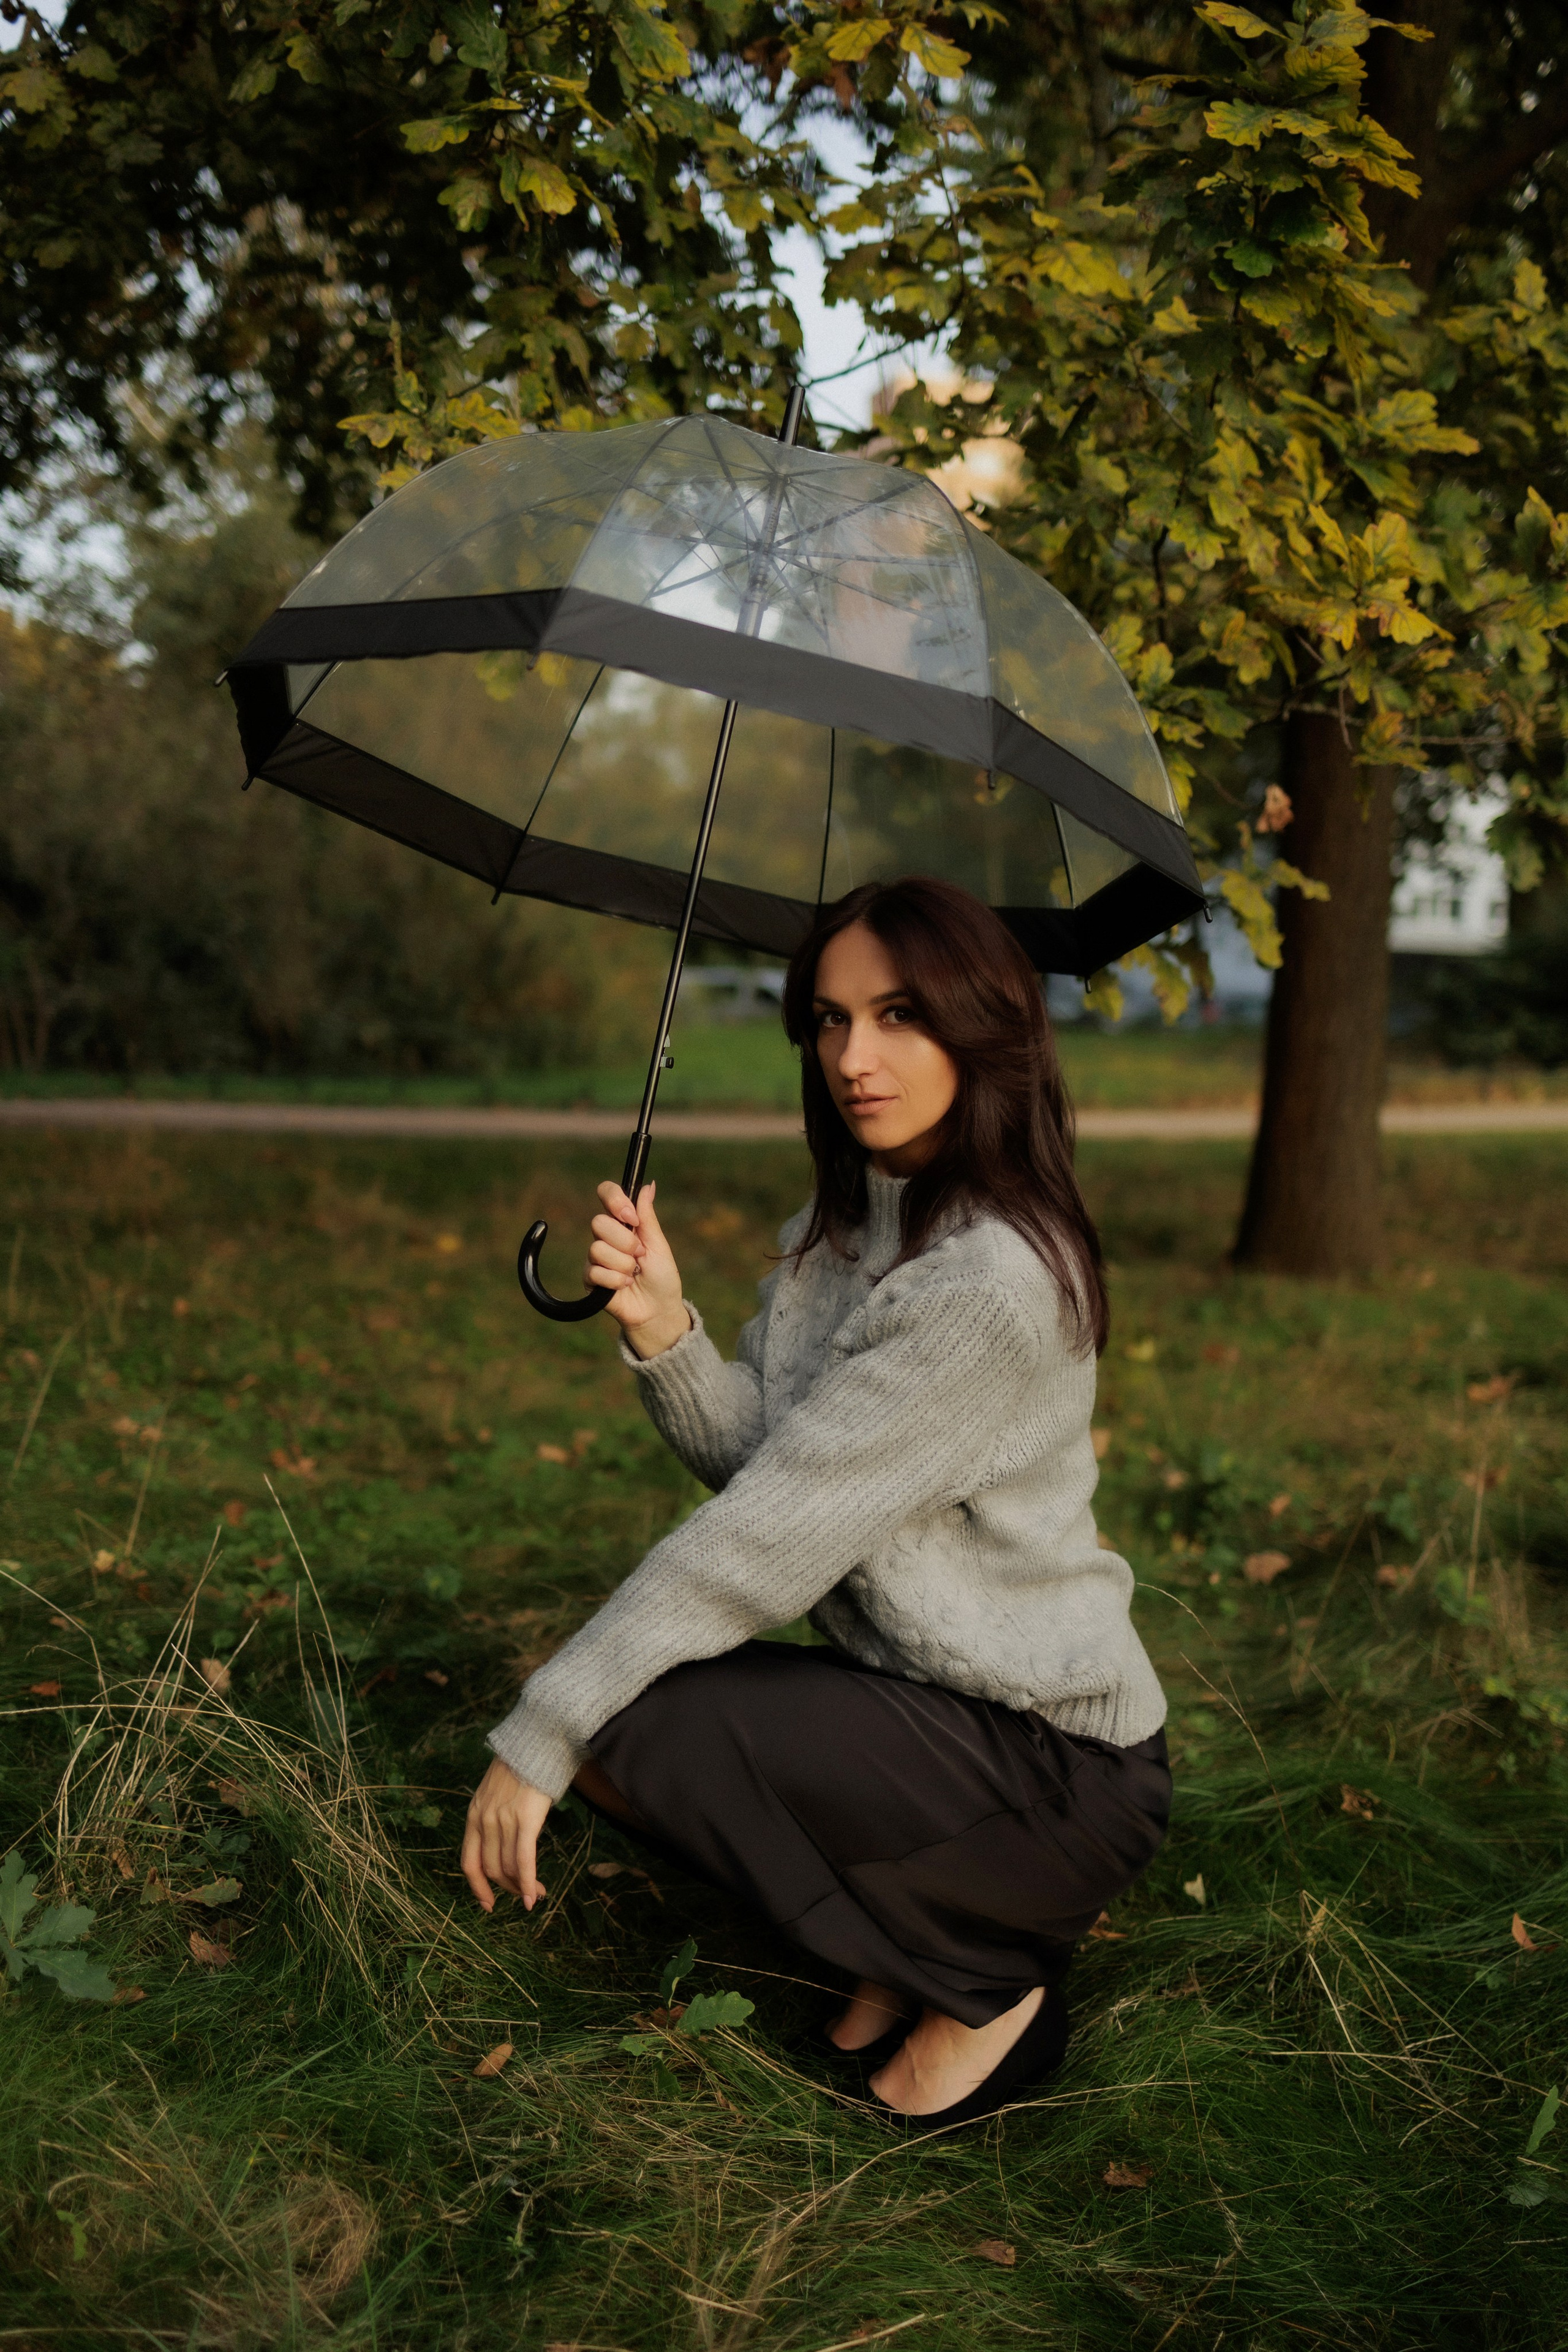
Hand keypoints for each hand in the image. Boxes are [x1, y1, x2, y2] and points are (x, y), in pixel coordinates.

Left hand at [461, 1759, 552, 1911]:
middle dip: (508, 1888)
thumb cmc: (523, 1765)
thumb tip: (506, 1843)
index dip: (478, 1888)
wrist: (537, 1739)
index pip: (469, 1862)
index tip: (488, 1904)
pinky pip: (524, 1859)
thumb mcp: (496, 1792)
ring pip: (509, 1868)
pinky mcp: (525, 1819)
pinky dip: (528, 1882)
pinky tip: (534, 1894)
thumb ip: (494, 1816)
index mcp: (474, 1815)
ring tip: (537, 1894)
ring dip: (523, 1887)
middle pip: (492, 1869)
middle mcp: (484, 1820)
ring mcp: (502, 1820)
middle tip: (525, 1896)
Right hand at [585, 1180, 689, 1356]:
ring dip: (622, 1265)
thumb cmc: (662, 1278)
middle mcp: (607, 1236)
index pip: (607, 1193)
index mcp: (625, 1223)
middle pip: (599, 1222)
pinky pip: (594, 1271)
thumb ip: (648, 1217)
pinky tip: (624, 1286)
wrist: (657, 1310)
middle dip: (625, 1242)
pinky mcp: (590, 1279)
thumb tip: (648, 1185)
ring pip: (597, 1249)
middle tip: (639, 1256)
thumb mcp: (659, 1245)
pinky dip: (615, 1280)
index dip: (614, 1200)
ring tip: (633, 1275)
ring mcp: (597, 1257)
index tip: (631, 1217)